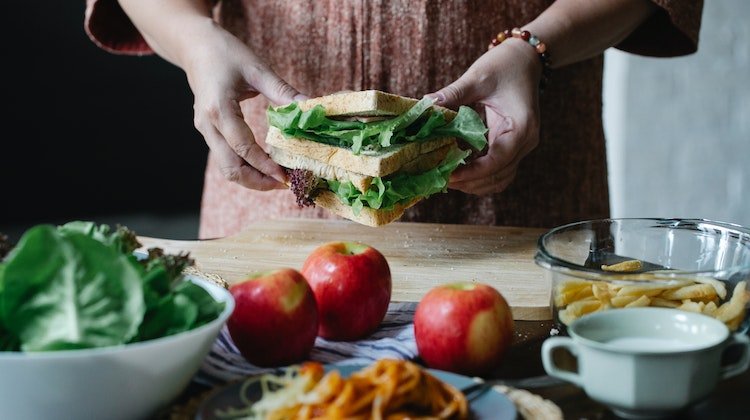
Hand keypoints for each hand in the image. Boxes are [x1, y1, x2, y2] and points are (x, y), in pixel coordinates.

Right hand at [181, 21, 306, 189]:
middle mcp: (208, 125)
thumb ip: (282, 91)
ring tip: (277, 178)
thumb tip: (310, 108)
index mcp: (218, 109)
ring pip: (226, 167)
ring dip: (251, 178)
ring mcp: (205, 130)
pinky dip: (245, 166)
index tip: (285, 176)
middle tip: (284, 183)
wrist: (195, 46)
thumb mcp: (257, 69)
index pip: (242, 147)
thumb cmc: (225, 52)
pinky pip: (226, 157)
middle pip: (230, 168)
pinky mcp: (209, 131)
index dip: (264, 166)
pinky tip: (265, 164)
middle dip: (258, 181)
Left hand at [427, 38, 541, 194]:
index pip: (497, 161)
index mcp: (521, 127)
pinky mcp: (511, 146)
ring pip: (499, 179)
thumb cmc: (504, 64)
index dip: (472, 173)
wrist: (524, 59)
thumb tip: (426, 104)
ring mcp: (520, 147)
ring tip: (446, 177)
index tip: (448, 176)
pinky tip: (458, 169)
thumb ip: (454, 93)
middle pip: (499, 176)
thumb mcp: (478, 77)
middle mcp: (525, 142)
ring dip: (474, 183)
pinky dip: (479, 175)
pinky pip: (497, 170)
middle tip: (439, 179)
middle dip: (469, 182)